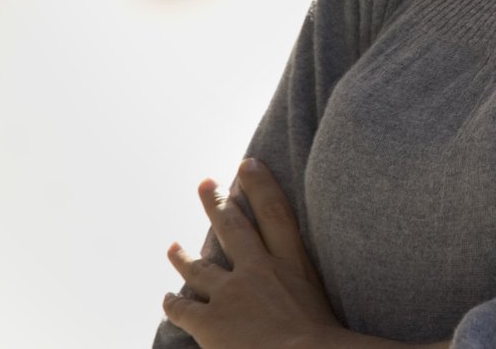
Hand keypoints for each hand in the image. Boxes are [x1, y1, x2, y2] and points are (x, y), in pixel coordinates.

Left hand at [161, 160, 340, 348]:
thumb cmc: (326, 341)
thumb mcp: (328, 303)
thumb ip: (311, 289)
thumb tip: (314, 288)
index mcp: (292, 264)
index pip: (275, 213)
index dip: (260, 186)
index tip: (248, 164)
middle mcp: (258, 271)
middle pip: (233, 228)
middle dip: (217, 203)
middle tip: (205, 183)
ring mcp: (230, 294)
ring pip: (200, 268)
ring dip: (182, 256)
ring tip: (172, 247)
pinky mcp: (210, 321)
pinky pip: (182, 308)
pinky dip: (173, 303)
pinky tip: (167, 299)